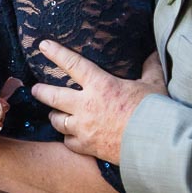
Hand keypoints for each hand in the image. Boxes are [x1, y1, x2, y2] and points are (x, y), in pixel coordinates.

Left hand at [29, 44, 165, 164]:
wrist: (156, 145)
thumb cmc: (156, 111)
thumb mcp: (154, 85)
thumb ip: (150, 68)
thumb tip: (152, 53)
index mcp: (101, 85)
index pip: (73, 64)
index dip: (56, 53)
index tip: (42, 46)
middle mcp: (86, 106)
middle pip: (53, 96)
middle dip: (41, 91)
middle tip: (35, 89)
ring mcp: (84, 128)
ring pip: (57, 120)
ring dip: (54, 116)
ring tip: (54, 114)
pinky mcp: (87, 146)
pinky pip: (68, 141)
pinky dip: (68, 138)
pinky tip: (70, 136)